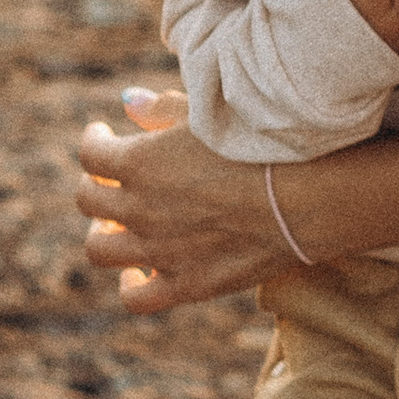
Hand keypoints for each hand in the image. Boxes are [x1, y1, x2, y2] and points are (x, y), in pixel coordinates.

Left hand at [78, 91, 284, 309]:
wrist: (309, 196)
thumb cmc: (264, 143)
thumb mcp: (209, 113)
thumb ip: (161, 109)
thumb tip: (128, 101)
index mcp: (139, 161)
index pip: (91, 153)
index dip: (95, 139)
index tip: (106, 133)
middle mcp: (139, 209)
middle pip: (89, 200)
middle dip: (98, 185)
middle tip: (115, 179)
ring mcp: (159, 251)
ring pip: (100, 248)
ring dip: (103, 232)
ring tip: (119, 223)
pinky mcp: (187, 284)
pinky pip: (136, 297)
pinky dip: (130, 283)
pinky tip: (137, 272)